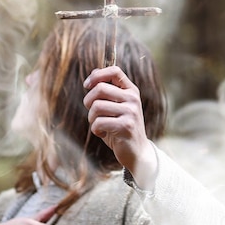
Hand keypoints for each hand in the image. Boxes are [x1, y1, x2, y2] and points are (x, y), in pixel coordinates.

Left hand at [83, 66, 157, 189]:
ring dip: (91, 118)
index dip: (97, 75)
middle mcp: (133, 98)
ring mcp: (131, 112)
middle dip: (89, 100)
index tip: (87, 85)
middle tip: (92, 112)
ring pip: (97, 106)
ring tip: (98, 124)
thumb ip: (108, 90)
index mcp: (131, 90)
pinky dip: (95, 129)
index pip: (114, 71)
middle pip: (100, 88)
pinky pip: (99, 122)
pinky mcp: (126, 126)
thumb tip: (93, 72)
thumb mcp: (116, 105)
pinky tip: (102, 133)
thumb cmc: (121, 126)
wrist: (137, 152)